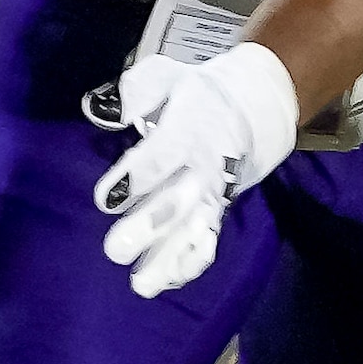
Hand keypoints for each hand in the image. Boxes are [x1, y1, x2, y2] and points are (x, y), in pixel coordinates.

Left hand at [94, 40, 298, 298]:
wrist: (256, 106)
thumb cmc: (198, 93)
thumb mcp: (170, 78)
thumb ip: (140, 92)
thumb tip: (111, 110)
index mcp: (188, 132)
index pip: (161, 158)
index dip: (135, 178)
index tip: (106, 200)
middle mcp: (203, 168)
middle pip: (175, 202)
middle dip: (146, 228)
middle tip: (114, 251)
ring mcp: (212, 194)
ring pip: (192, 231)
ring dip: (166, 259)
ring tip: (140, 284)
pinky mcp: (218, 210)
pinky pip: (207, 241)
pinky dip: (190, 263)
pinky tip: (167, 283)